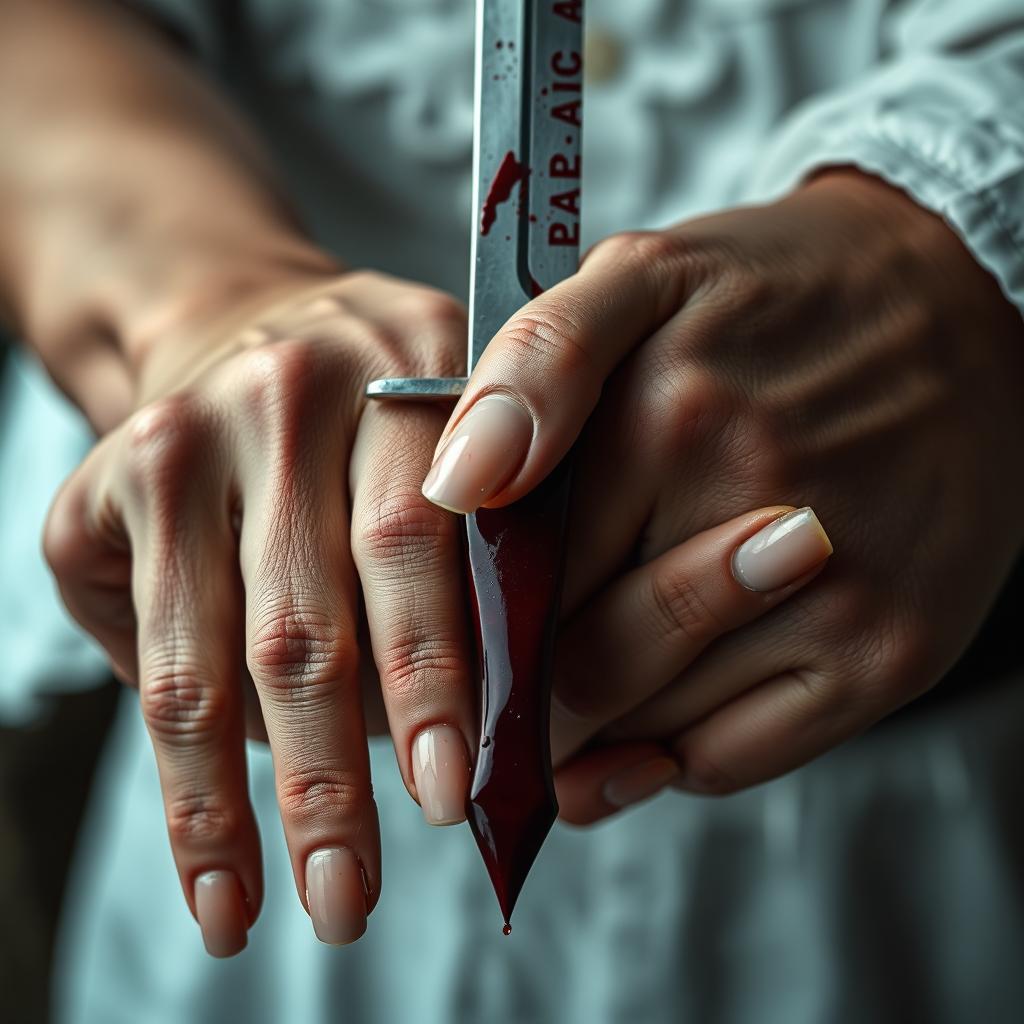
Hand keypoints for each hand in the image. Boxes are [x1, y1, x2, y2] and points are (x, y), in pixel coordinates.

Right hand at [43, 269, 477, 953]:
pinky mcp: (103, 482)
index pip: (414, 541)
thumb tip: (489, 744)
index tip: (451, 797)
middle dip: (331, 775)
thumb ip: (482, 564)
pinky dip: (185, 781)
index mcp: (405, 371)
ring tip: (285, 911)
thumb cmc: (382, 419)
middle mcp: (286, 392)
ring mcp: (184, 436)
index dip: (430, 674)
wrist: (242, 322)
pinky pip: (148, 656)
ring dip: (245, 807)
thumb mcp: (458, 445)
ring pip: (216, 657)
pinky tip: (215, 868)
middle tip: (356, 897)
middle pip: (306, 613)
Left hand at [423, 169, 1023, 820]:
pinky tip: (643, 725)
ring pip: (645, 725)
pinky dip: (663, 761)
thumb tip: (459, 482)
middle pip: (578, 663)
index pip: (519, 574)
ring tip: (566, 703)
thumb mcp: (645, 276)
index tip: (459, 639)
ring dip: (587, 731)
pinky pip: (730, 758)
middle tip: (496, 690)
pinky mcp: (889, 655)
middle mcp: (756, 507)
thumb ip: (536, 362)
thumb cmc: (778, 300)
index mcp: (671, 416)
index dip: (471, 622)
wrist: (957, 311)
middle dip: (519, 689)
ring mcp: (833, 595)